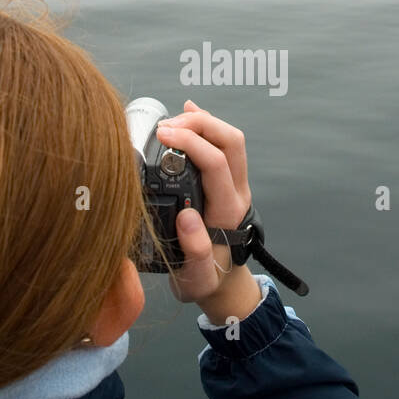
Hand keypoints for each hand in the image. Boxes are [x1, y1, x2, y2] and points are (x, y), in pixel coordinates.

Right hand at [154, 101, 261, 322]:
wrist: (221, 284)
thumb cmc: (205, 282)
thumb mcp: (196, 280)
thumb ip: (196, 254)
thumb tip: (187, 218)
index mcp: (227, 212)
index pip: (216, 164)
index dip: (191, 142)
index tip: (162, 136)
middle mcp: (236, 193)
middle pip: (231, 141)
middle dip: (200, 123)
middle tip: (164, 126)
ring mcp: (234, 184)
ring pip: (230, 139)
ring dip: (202, 122)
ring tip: (170, 122)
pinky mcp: (226, 180)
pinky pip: (223, 144)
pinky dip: (205, 125)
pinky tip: (186, 114)